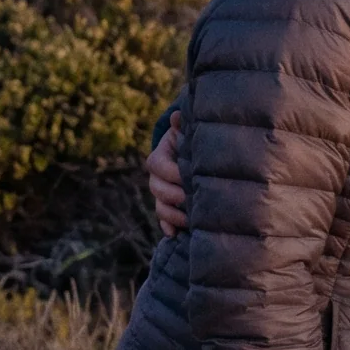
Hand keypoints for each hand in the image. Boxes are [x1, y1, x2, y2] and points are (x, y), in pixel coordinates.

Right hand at [148, 113, 186, 237]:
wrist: (193, 155)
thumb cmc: (192, 142)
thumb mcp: (188, 133)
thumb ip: (184, 127)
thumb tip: (177, 115)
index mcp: (159, 157)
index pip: (159, 166)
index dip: (174, 173)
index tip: (191, 177)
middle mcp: (156, 178)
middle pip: (157, 189)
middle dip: (174, 195)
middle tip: (193, 200)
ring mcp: (161, 194)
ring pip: (160, 206)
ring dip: (173, 214)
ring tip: (190, 218)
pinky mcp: (168, 208)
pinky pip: (163, 220)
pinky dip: (168, 227)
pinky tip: (175, 234)